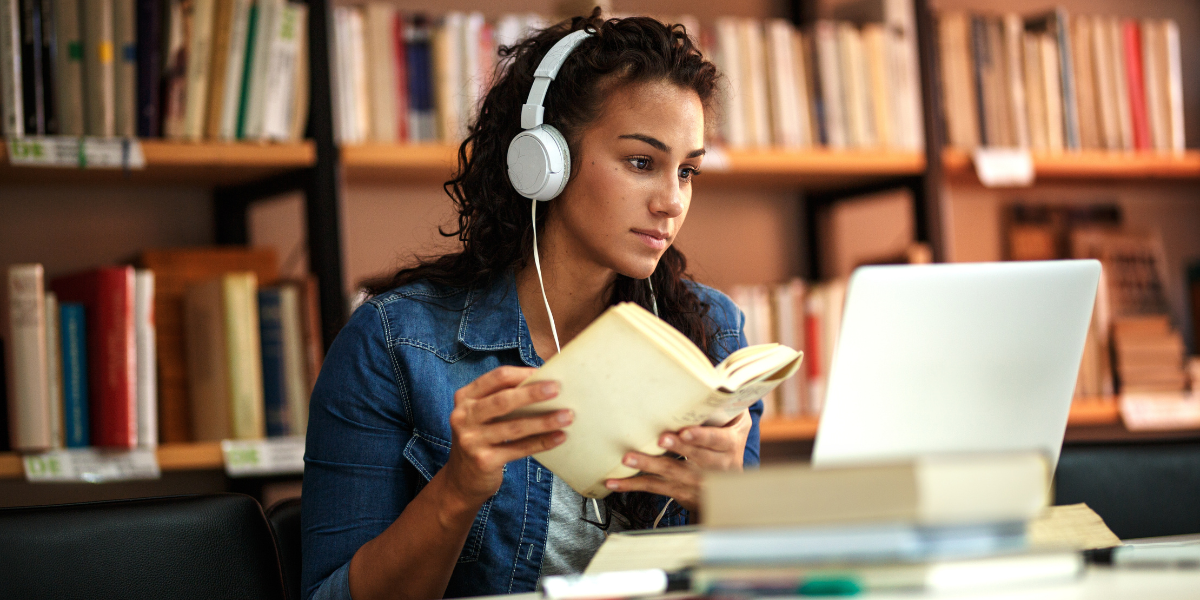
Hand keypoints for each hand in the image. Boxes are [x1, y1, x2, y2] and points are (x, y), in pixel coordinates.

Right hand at [443, 366, 571, 506]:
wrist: (462, 479)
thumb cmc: (481, 438)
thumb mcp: (482, 414)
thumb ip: (503, 398)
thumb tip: (545, 384)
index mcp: (465, 397)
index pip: (497, 378)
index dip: (523, 374)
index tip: (546, 373)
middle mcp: (463, 416)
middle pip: (503, 400)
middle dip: (533, 393)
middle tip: (558, 389)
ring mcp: (471, 440)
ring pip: (514, 426)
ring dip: (544, 421)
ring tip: (567, 416)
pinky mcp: (483, 461)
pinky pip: (519, 449)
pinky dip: (541, 442)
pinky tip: (559, 437)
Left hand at [603, 410, 752, 512]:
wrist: (733, 489)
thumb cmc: (728, 443)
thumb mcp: (738, 424)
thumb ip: (730, 403)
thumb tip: (720, 375)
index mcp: (729, 445)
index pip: (716, 440)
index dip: (701, 437)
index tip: (685, 432)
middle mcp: (715, 467)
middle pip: (694, 457)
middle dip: (677, 448)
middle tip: (659, 439)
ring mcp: (697, 482)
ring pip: (671, 473)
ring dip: (648, 465)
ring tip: (628, 458)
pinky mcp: (680, 492)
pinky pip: (655, 488)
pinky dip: (633, 485)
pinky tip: (614, 483)